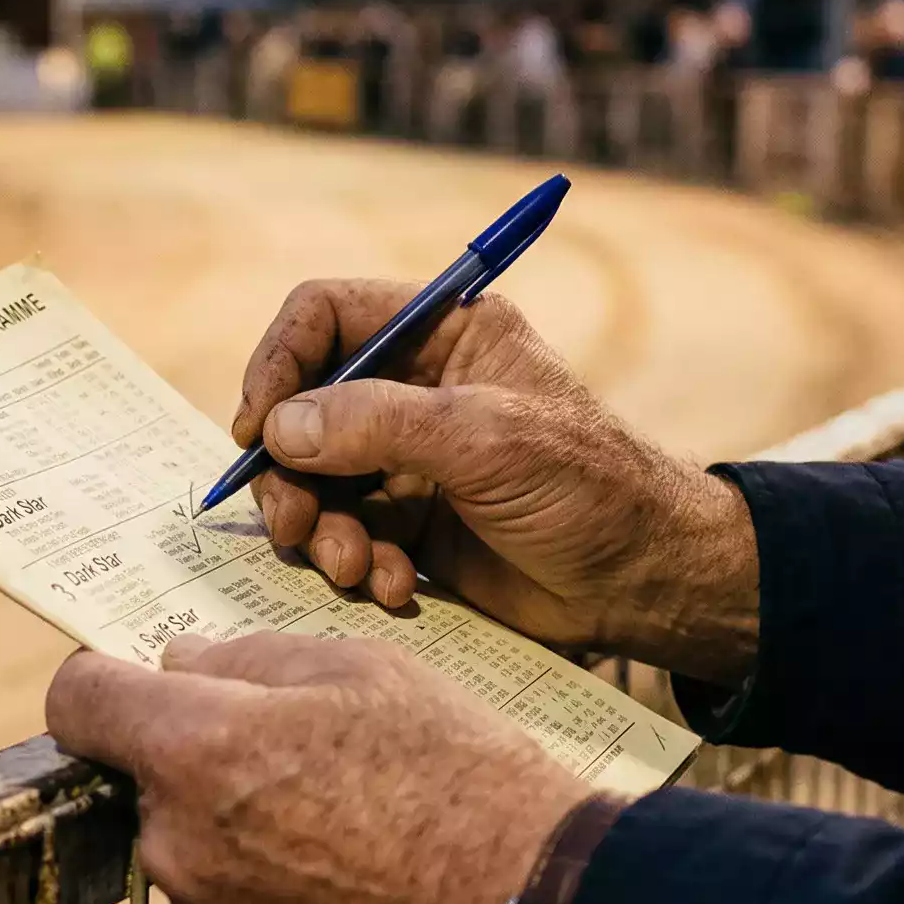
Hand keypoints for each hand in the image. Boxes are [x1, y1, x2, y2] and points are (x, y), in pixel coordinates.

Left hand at [45, 632, 597, 903]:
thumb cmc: (462, 778)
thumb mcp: (368, 670)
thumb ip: (249, 660)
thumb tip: (180, 665)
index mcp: (198, 751)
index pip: (79, 702)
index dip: (104, 686)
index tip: (134, 692)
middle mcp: (181, 848)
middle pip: (155, 794)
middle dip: (210, 778)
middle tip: (314, 777)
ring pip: (199, 871)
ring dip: (246, 855)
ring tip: (355, 853)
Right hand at [233, 281, 758, 683]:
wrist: (646, 582)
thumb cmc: (590, 488)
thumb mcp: (483, 440)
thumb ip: (376, 425)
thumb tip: (279, 428)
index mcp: (444, 333)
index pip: (326, 316)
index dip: (279, 363)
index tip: (257, 428)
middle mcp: (418, 387)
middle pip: (304, 408)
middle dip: (292, 472)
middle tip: (295, 523)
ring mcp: (412, 459)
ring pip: (317, 481)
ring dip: (321, 529)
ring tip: (355, 567)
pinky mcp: (414, 525)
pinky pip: (349, 534)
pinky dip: (359, 564)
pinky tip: (396, 588)